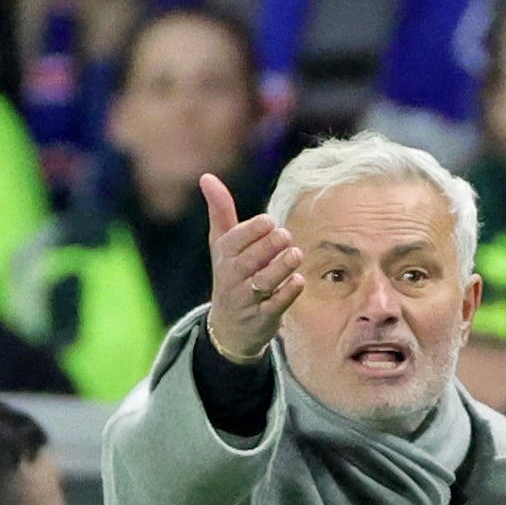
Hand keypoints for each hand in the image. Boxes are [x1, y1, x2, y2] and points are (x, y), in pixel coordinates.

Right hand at [201, 173, 302, 363]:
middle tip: (286, 235)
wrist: (229, 328)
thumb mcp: (221, 245)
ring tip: (296, 254)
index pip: (234, 241)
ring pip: (264, 282)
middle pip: (249, 261)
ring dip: (281, 267)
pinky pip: (276, 306)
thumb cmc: (231, 275)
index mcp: (224, 257)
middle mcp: (233, 278)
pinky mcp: (263, 319)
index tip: (268, 221)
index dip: (251, 231)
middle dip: (268, 247)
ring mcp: (247, 300)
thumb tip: (206, 176)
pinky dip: (288, 293)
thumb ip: (220, 211)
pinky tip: (299, 281)